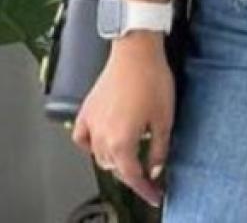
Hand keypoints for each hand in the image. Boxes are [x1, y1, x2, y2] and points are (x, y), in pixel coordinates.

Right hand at [70, 32, 173, 207]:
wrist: (136, 50)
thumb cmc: (151, 79)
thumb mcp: (164, 119)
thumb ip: (159, 150)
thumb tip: (155, 168)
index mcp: (121, 142)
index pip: (132, 177)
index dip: (145, 189)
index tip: (154, 195)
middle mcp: (102, 136)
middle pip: (114, 168)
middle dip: (131, 174)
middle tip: (146, 174)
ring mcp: (92, 122)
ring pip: (98, 155)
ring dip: (113, 161)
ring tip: (128, 157)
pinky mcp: (87, 108)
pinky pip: (82, 137)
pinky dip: (89, 144)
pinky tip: (99, 141)